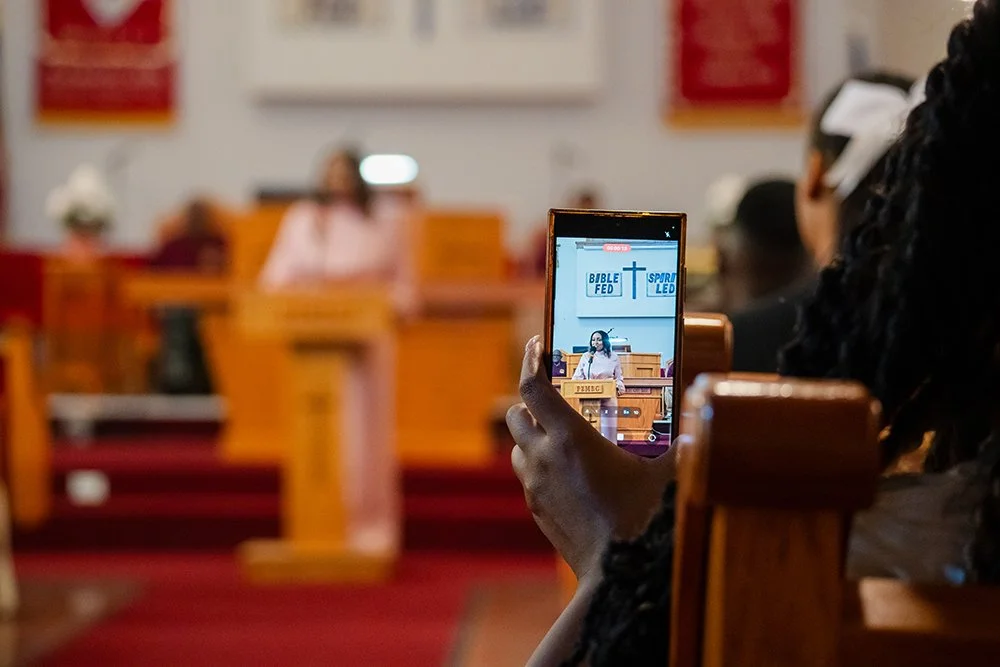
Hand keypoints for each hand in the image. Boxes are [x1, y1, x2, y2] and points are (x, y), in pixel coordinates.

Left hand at [507, 336, 675, 581]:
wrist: (617, 577)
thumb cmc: (644, 520)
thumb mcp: (667, 472)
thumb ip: (682, 438)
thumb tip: (704, 409)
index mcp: (569, 439)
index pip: (533, 387)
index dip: (531, 359)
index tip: (538, 344)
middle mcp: (543, 458)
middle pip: (517, 412)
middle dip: (530, 399)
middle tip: (555, 392)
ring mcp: (535, 486)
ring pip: (517, 446)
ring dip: (532, 434)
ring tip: (562, 433)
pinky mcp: (536, 509)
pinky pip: (527, 476)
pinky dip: (538, 464)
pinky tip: (567, 471)